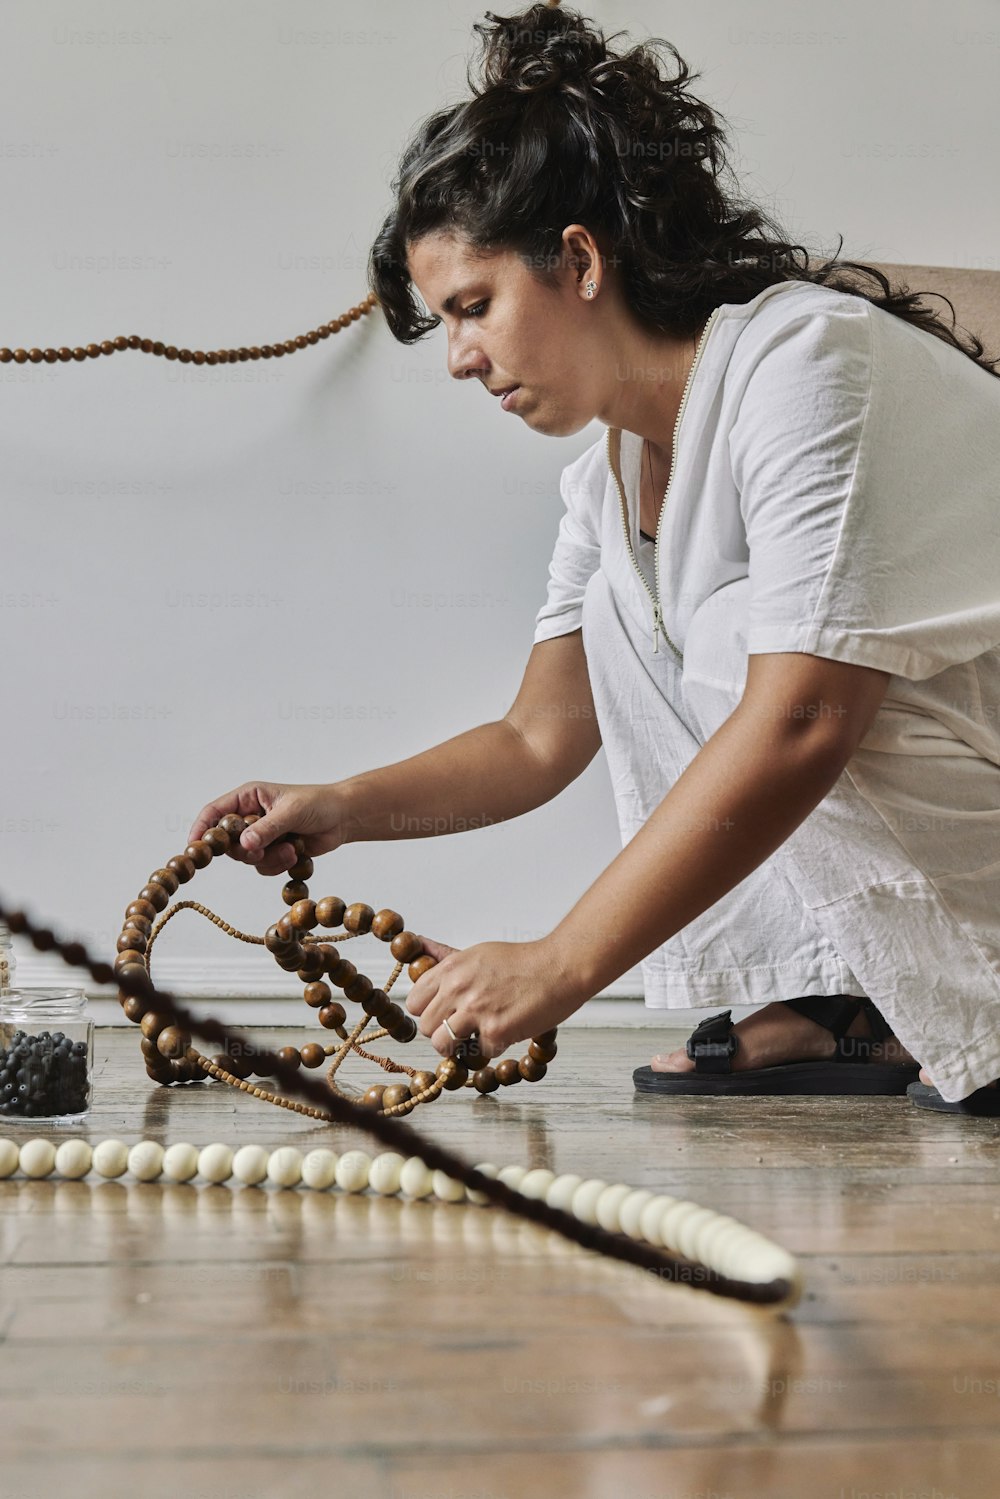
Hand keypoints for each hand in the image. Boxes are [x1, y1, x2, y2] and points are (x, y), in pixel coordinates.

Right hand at [187, 781, 348, 875]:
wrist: (343, 818)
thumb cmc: (318, 804)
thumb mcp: (291, 812)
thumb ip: (267, 828)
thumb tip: (244, 845)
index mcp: (249, 797)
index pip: (214, 812)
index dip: (202, 829)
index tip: (195, 847)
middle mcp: (251, 816)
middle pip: (228, 842)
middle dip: (246, 851)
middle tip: (261, 851)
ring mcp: (262, 835)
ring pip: (247, 858)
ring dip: (268, 858)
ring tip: (291, 848)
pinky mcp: (274, 851)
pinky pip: (263, 867)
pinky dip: (278, 865)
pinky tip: (296, 853)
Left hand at [405, 935, 583, 1060]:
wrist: (560, 967)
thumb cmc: (524, 961)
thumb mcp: (479, 953)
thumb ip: (448, 959)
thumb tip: (420, 945)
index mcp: (452, 968)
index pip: (414, 1000)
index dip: (426, 1011)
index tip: (440, 1014)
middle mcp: (459, 988)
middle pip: (425, 1026)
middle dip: (441, 1031)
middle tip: (461, 1028)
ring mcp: (476, 1010)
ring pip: (441, 1044)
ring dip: (457, 1046)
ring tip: (474, 1037)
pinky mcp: (495, 1031)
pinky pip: (478, 1052)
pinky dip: (492, 1047)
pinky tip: (505, 1032)